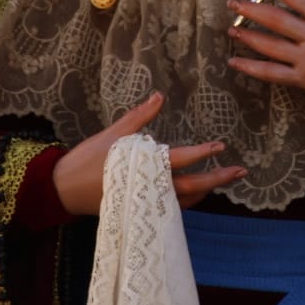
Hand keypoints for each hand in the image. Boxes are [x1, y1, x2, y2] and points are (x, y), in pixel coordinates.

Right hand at [51, 91, 247, 214]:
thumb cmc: (87, 159)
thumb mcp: (113, 133)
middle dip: (218, 178)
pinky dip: (188, 199)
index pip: (181, 159)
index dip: (203, 152)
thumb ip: (139, 116)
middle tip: (240, 171)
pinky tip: (196, 191)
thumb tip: (159, 95)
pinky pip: (173, 207)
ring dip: (206, 190)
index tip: (220, 146)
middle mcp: (151, 187)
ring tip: (222, 179)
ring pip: (186, 200)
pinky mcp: (142, 209)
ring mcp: (147, 201)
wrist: (64, 190)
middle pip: (193, 186)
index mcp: (145, 167)